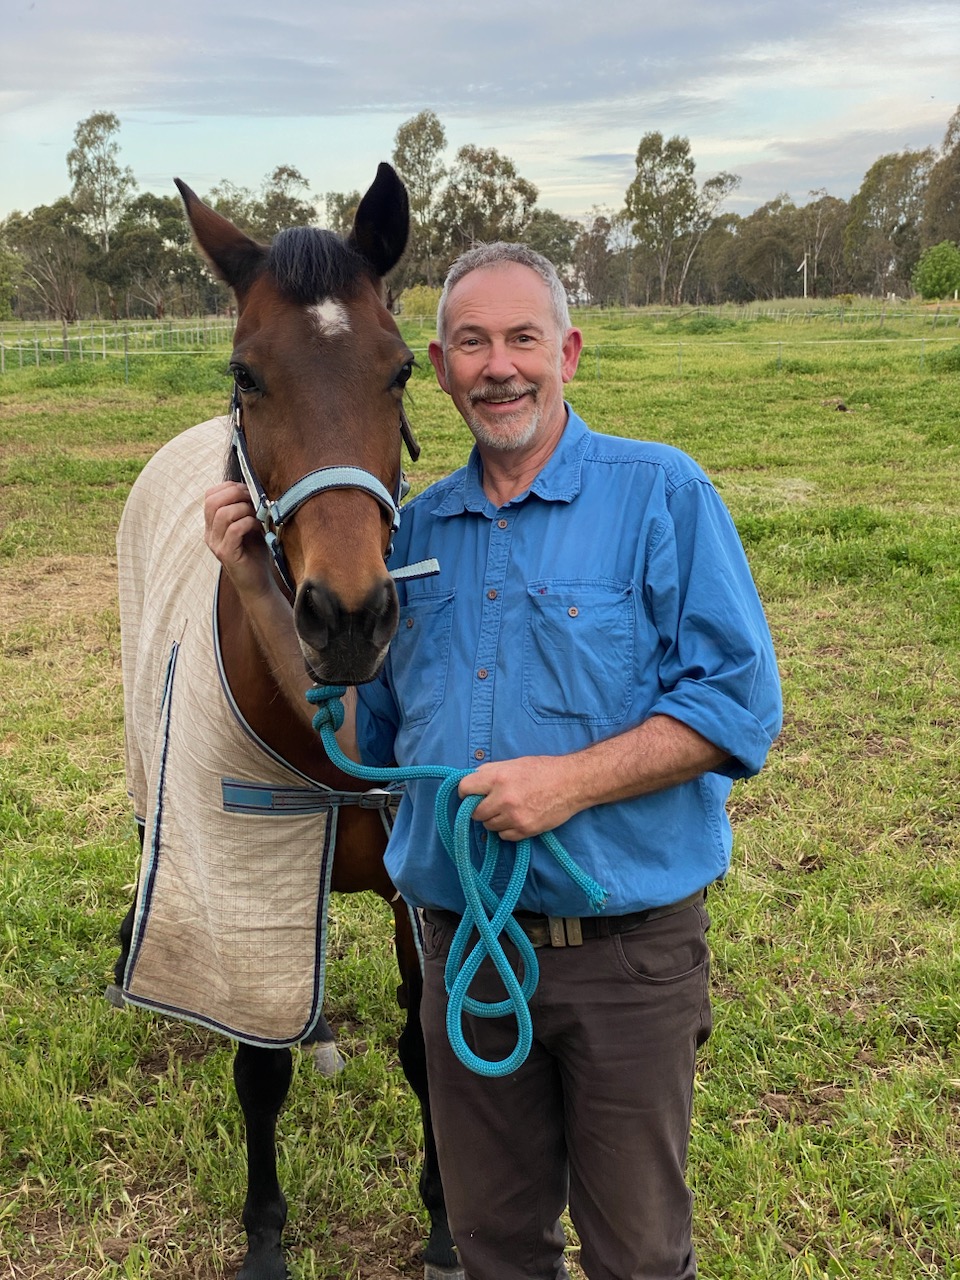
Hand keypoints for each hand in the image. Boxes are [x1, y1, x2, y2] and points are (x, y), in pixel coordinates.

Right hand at [203, 481, 274, 600]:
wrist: (257, 583)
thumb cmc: (255, 553)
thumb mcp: (249, 526)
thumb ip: (246, 509)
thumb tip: (253, 488)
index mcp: (212, 524)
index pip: (210, 495)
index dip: (230, 487)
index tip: (248, 491)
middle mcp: (210, 533)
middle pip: (212, 501)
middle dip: (236, 494)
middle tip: (253, 499)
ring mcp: (216, 544)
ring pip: (223, 513)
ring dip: (244, 509)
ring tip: (257, 515)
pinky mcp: (226, 553)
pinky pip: (234, 529)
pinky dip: (248, 523)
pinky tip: (257, 527)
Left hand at [457, 755, 580, 842]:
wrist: (572, 782)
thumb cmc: (543, 769)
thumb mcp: (513, 763)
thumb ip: (490, 772)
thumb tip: (471, 782)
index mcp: (498, 777)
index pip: (464, 789)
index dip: (466, 792)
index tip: (470, 795)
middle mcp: (503, 798)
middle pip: (474, 813)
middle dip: (479, 809)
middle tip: (490, 803)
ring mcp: (514, 816)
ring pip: (488, 826)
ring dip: (494, 820)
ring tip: (508, 809)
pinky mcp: (525, 830)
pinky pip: (504, 836)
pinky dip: (507, 829)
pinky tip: (517, 818)